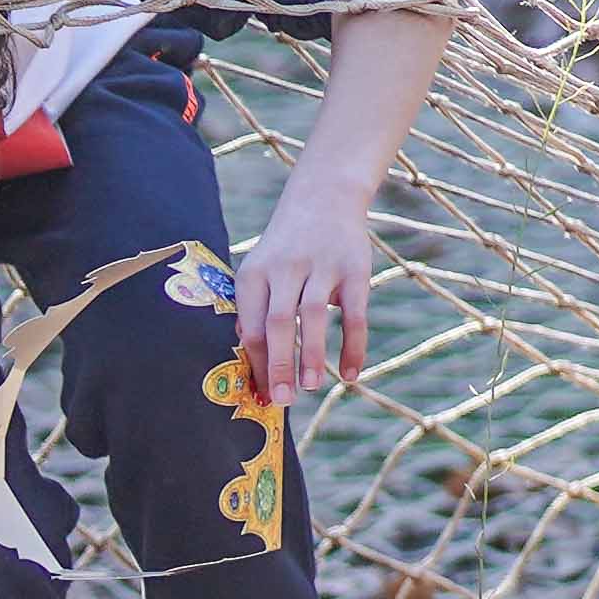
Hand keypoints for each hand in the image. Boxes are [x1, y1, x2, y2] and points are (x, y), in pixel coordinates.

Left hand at [230, 178, 378, 410]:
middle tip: (282, 401)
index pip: (250, 326)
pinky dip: (353, 347)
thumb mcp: (260, 268)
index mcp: (254, 274)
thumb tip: (243, 349)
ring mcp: (321, 267)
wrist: (324, 197)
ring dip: (311, 355)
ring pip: (313, 317)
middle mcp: (285, 269)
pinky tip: (349, 374)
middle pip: (277, 323)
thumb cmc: (286, 245)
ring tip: (310, 387)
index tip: (262, 394)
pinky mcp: (354, 269)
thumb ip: (252, 307)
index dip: (255, 363)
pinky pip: (355, 315)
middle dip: (278, 364)